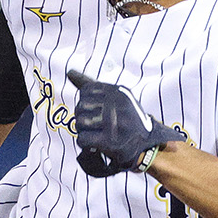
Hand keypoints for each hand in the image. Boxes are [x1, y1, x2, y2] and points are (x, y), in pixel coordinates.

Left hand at [67, 69, 186, 177]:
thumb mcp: (115, 98)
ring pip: (80, 123)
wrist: (148, 145)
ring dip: (84, 132)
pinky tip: (95, 145)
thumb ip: (91, 85)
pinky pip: (83, 139)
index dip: (87, 104)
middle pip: (80, 107)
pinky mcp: (110, 141)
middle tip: (96, 127)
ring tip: (95, 135)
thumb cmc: (127, 120)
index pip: (86, 91)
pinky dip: (86, 144)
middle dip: (83, 119)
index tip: (98, 113)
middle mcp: (118, 104)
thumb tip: (69, 72)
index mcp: (118, 91)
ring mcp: (114, 123)